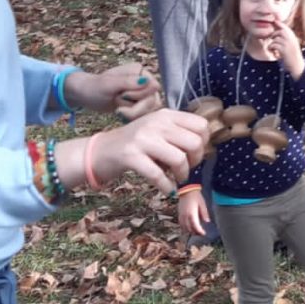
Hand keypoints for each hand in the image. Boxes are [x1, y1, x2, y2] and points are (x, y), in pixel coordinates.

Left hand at [65, 63, 162, 118]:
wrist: (85, 95)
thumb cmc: (94, 87)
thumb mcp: (109, 84)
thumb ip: (129, 82)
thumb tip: (151, 82)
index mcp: (140, 71)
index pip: (153, 87)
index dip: (139, 96)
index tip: (121, 97)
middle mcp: (144, 82)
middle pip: (153, 100)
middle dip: (136, 109)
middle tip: (118, 110)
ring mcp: (143, 94)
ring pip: (150, 109)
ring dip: (134, 114)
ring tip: (118, 112)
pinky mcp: (139, 104)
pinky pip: (144, 115)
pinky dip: (133, 118)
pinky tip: (122, 115)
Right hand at [68, 109, 207, 194]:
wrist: (100, 151)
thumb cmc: (134, 143)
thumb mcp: (157, 130)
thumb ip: (178, 133)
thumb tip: (203, 146)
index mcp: (166, 115)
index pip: (201, 125)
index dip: (204, 142)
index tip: (195, 153)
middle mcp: (156, 123)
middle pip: (194, 142)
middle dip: (196, 160)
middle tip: (187, 168)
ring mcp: (143, 139)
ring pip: (179, 158)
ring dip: (182, 174)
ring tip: (176, 178)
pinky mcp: (131, 156)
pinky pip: (157, 174)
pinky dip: (166, 186)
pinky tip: (167, 189)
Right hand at [178, 189, 209, 235]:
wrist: (187, 190)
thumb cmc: (196, 196)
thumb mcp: (202, 204)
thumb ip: (204, 213)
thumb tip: (207, 221)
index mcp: (192, 214)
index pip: (195, 226)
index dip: (199, 231)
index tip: (203, 233)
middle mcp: (185, 216)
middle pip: (189, 229)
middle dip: (195, 232)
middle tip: (201, 233)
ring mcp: (181, 216)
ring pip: (184, 228)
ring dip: (190, 231)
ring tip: (195, 231)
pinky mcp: (179, 214)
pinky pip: (181, 224)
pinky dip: (185, 228)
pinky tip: (188, 227)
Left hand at [266, 22, 304, 78]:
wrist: (297, 65)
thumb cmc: (292, 56)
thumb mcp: (291, 45)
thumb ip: (286, 39)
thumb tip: (277, 32)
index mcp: (293, 38)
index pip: (286, 28)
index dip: (279, 24)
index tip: (275, 21)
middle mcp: (291, 39)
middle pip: (280, 31)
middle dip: (274, 34)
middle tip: (271, 39)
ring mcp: (288, 44)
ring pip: (275, 39)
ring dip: (272, 44)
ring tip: (273, 50)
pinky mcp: (284, 50)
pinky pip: (273, 45)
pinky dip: (271, 49)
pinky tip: (274, 54)